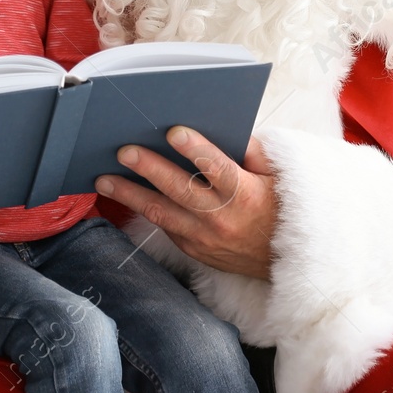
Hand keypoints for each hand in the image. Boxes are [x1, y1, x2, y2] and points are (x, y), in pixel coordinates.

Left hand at [96, 127, 278, 278]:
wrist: (288, 262)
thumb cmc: (282, 210)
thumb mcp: (278, 177)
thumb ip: (254, 152)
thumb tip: (228, 131)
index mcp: (246, 194)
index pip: (217, 168)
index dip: (196, 149)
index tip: (174, 131)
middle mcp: (222, 218)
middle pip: (179, 190)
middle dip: (149, 168)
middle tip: (124, 151)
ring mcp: (205, 239)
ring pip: (161, 213)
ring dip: (130, 195)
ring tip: (104, 179)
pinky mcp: (194, 251)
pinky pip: (167, 227)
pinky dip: (147, 210)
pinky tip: (128, 196)